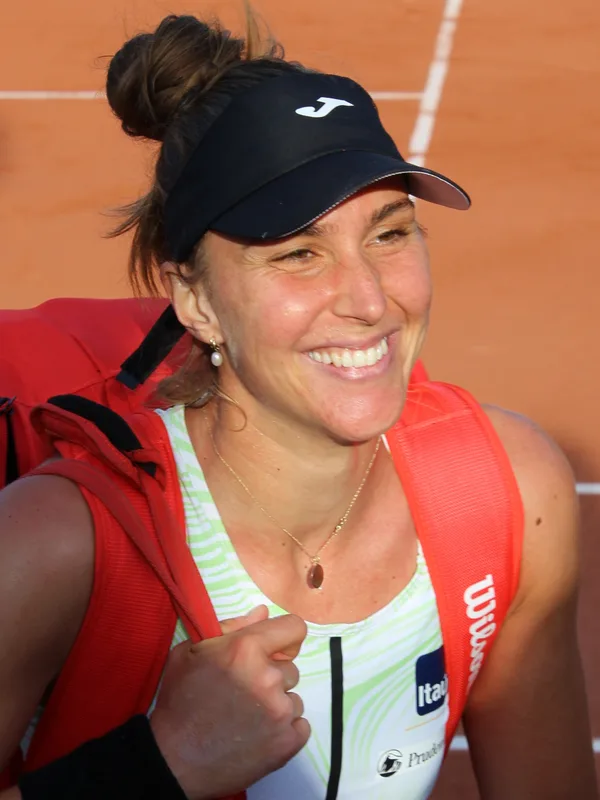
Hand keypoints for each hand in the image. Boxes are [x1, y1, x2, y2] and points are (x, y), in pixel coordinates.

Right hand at [150, 607, 308, 799]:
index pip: (295, 628)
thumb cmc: (179, 701)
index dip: (284, 637)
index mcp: (246, 649)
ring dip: (276, 704)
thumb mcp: (192, 652)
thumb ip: (232, 627)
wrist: (173, 759)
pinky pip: (300, 725)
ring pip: (293, 697)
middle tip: (244, 691)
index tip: (273, 649)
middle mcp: (269, 678)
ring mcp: (281, 712)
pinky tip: (257, 733)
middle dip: (272, 675)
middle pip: (291, 667)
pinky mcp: (288, 743)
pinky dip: (283, 730)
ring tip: (247, 716)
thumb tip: (263, 613)